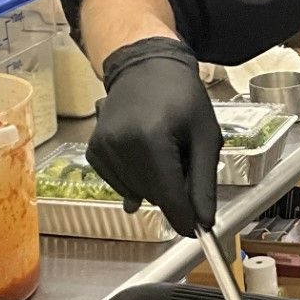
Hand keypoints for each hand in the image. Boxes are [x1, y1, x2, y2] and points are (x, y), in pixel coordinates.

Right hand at [87, 37, 220, 233]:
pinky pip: (120, 184)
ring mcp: (102, 148)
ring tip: (163, 151)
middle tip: (184, 160)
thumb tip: (204, 222)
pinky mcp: (94, 152)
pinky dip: (136, 178)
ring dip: (155, 184)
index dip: (185, 219)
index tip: (198, 231)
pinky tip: (144, 155)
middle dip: (173, 190)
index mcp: (151, 139)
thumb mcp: (206, 136)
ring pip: (137, 193)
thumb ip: (204, 182)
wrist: (145, 68)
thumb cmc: (182, 97)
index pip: (169, 196)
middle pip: (154, 197)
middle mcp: (120, 145)